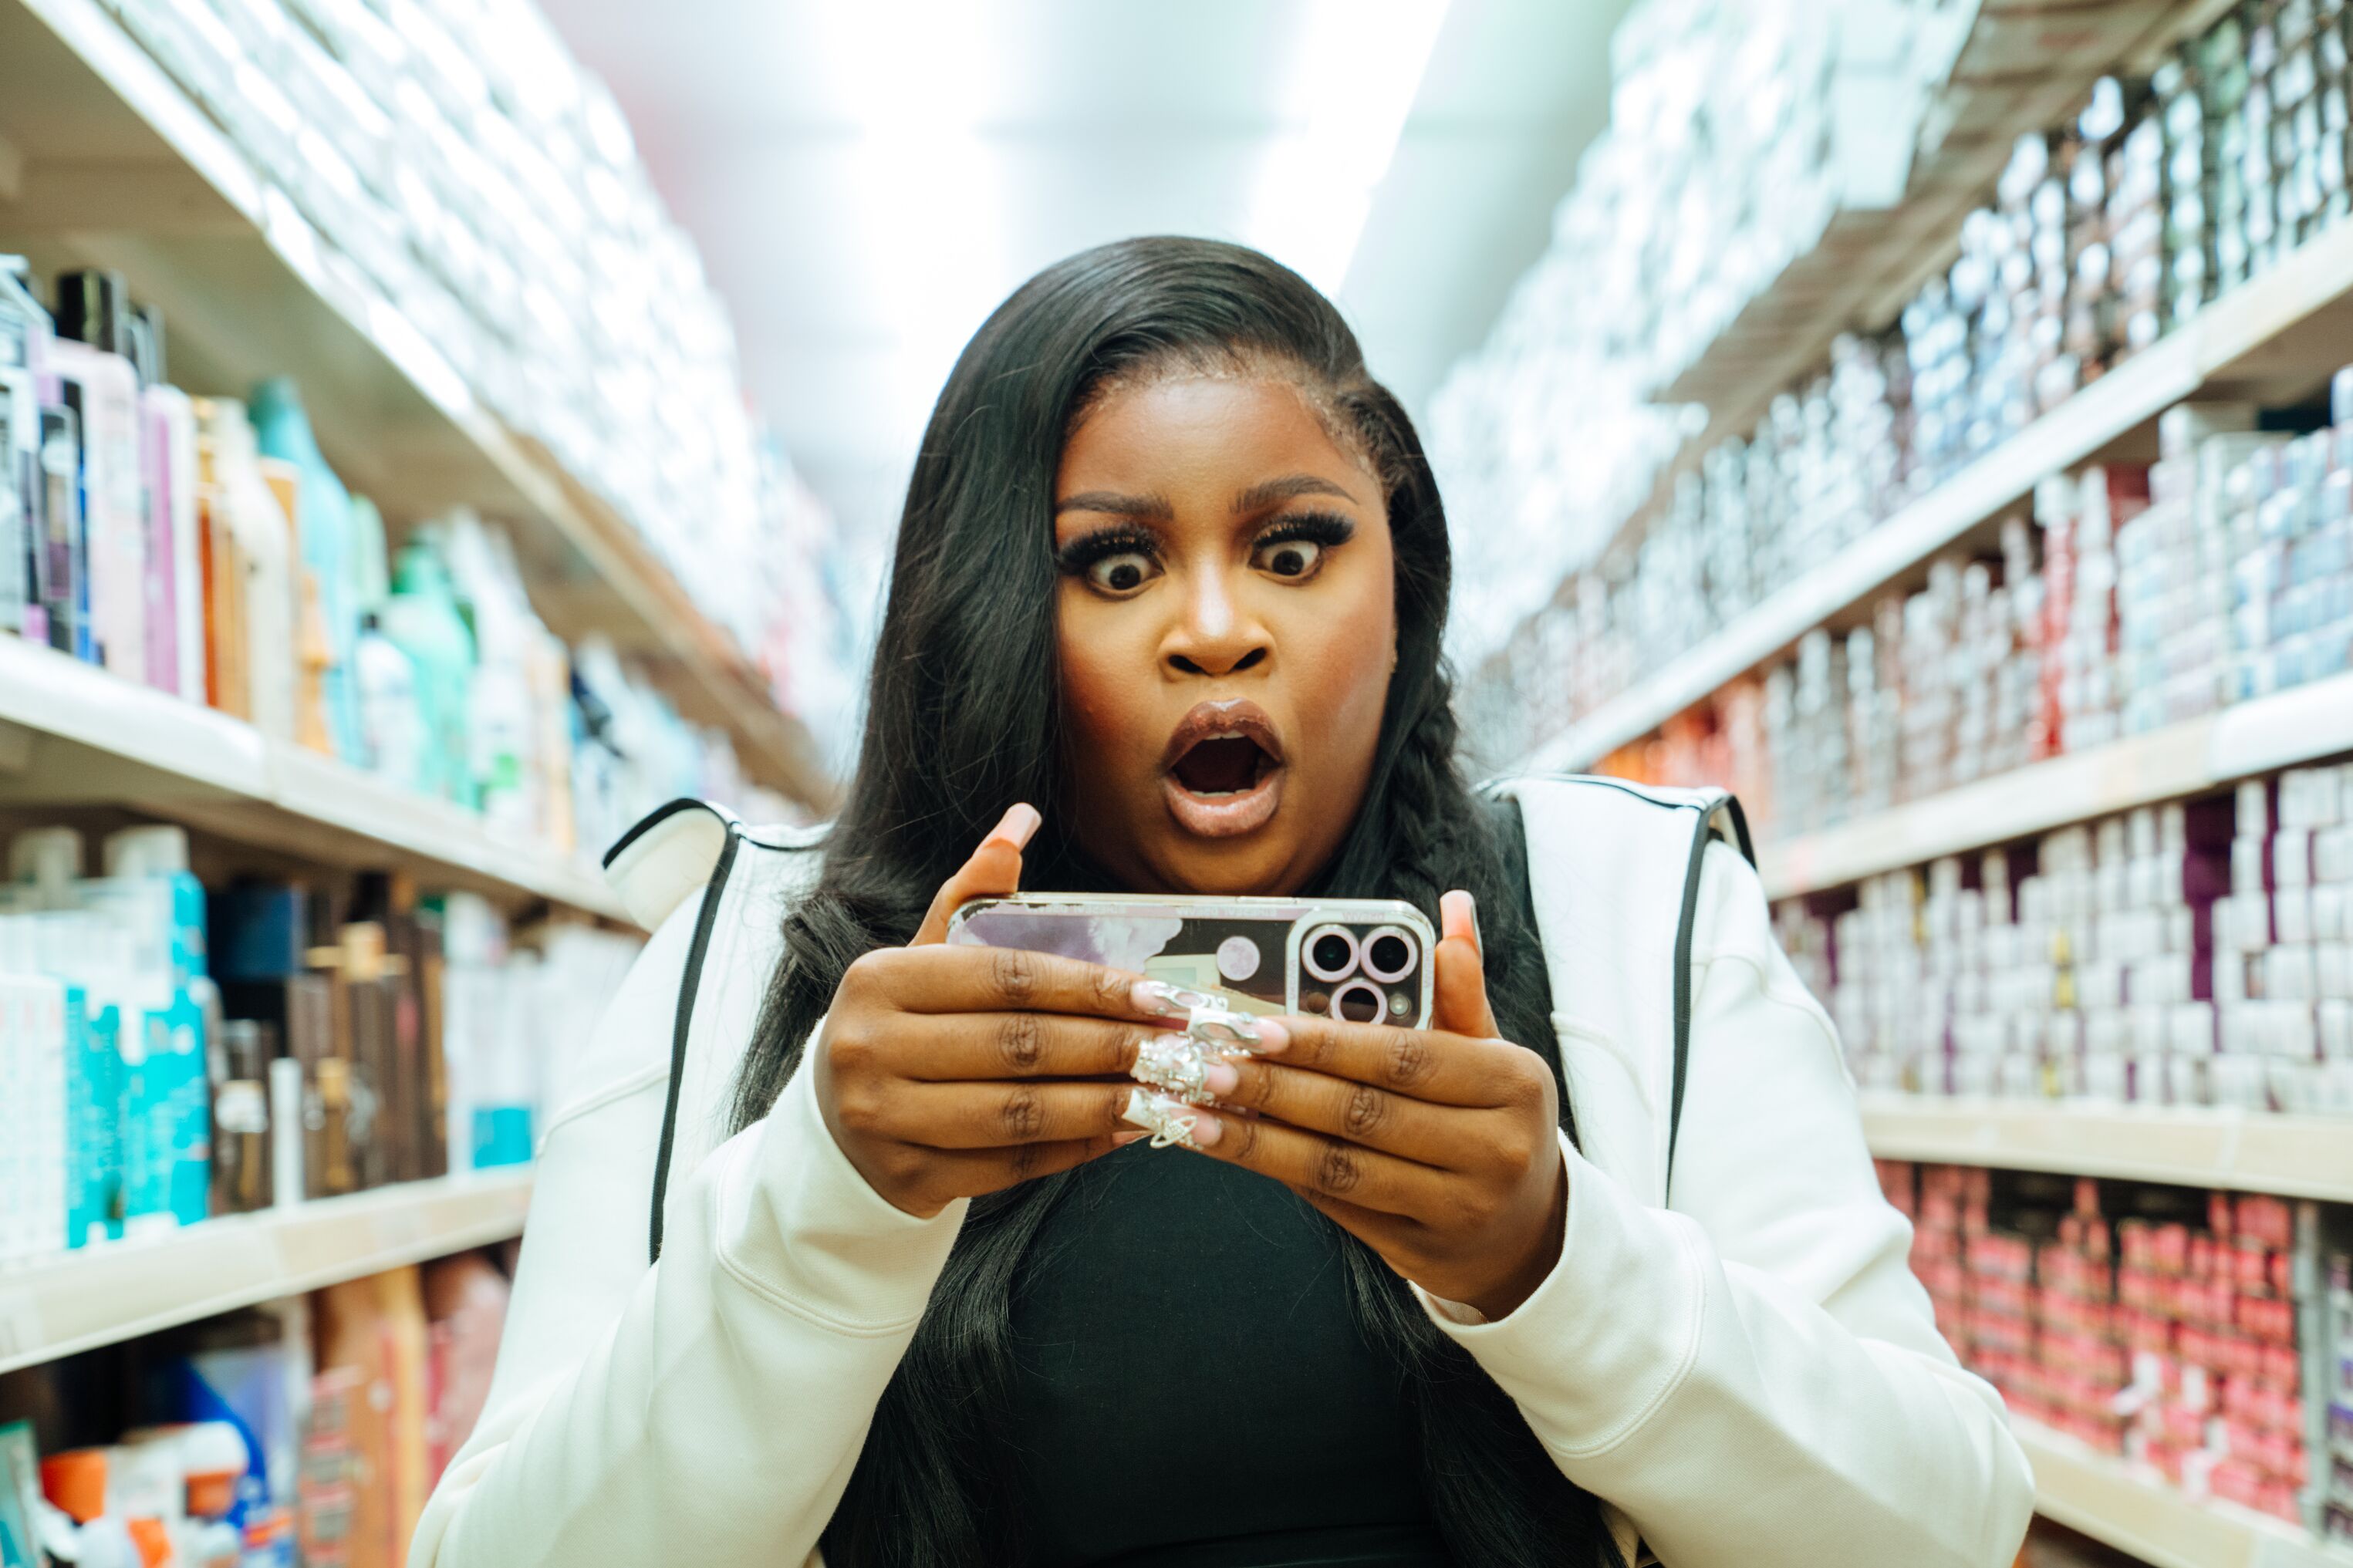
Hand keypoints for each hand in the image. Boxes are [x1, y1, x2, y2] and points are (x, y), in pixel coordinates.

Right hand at [813, 805, 1165, 1217]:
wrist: (836, 1128)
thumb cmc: (900, 1027)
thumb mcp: (923, 957)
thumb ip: (973, 894)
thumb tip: (1022, 818)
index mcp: (879, 980)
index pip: (1005, 978)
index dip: (1089, 986)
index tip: (1160, 995)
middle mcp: (871, 1049)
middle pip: (1019, 1046)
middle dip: (1112, 1046)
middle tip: (1181, 1047)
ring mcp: (885, 1121)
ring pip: (1021, 1113)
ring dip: (1106, 1103)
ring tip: (1168, 1092)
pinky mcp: (908, 1179)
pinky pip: (1013, 1164)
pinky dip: (1078, 1147)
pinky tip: (1127, 1129)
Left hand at [1167, 890, 1567, 1318]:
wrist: (1529, 1232)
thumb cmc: (1497, 1122)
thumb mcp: (1494, 1055)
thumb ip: (1460, 989)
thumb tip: (1453, 908)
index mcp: (1514, 1084)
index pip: (1403, 1057)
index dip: (1325, 1043)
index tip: (1256, 1027)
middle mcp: (1494, 1149)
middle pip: (1363, 1113)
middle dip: (1275, 1089)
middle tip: (1207, 1065)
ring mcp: (1458, 1208)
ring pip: (1339, 1167)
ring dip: (1257, 1139)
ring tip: (1195, 1111)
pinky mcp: (1418, 1249)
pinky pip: (1335, 1205)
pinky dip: (1278, 1171)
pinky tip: (1229, 1145)